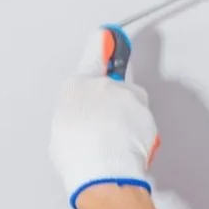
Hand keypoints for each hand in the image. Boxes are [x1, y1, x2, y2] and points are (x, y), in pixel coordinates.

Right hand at [49, 28, 160, 208]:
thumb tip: (83, 115)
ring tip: (115, 142)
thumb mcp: (62, 128)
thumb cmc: (77, 155)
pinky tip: (126, 147)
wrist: (102, 171)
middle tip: (106, 126)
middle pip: (117, 84)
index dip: (101, 44)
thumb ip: (76, 111)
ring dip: (128, 117)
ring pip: (133, 102)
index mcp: (77, 84)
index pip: (93, 53)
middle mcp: (105, 84)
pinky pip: (144, 120)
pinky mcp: (147, 114)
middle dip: (116, 100)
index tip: (107, 37)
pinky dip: (139, 131)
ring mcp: (129, 97)